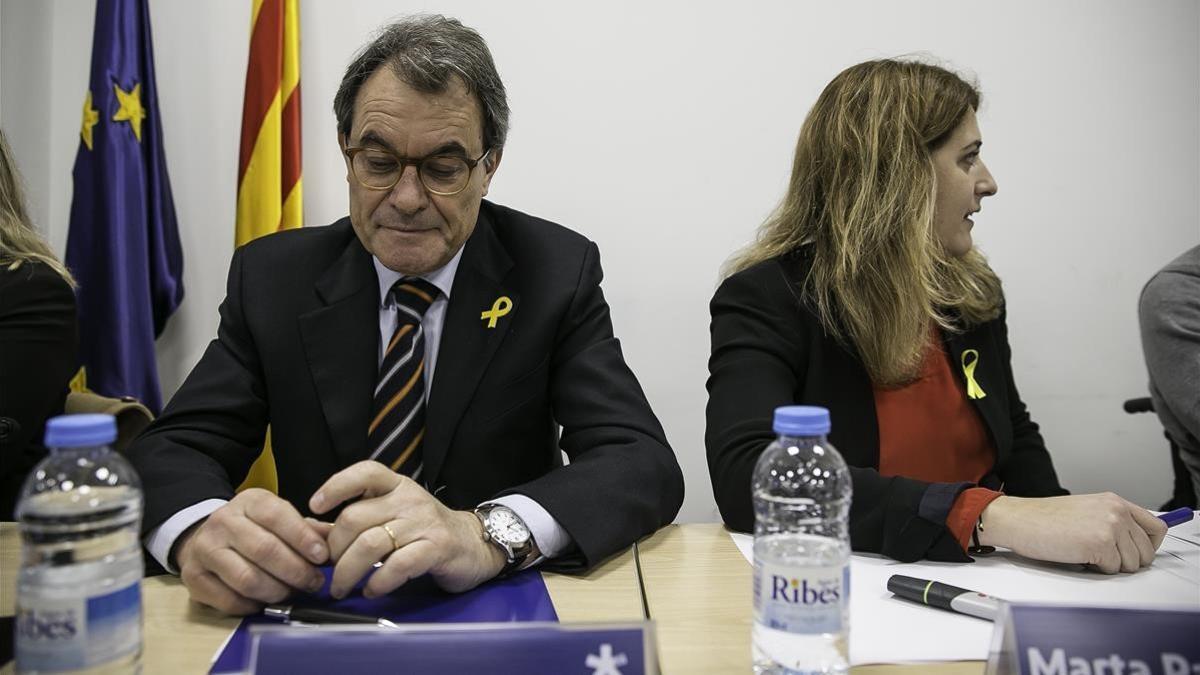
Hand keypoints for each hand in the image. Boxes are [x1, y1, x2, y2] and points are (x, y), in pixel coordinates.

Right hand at [175, 489, 329, 614]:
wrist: (206, 535)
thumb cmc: (254, 529)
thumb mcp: (280, 518)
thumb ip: (309, 529)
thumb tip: (337, 541)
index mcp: (249, 501)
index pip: (277, 516)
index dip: (303, 538)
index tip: (323, 557)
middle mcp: (223, 521)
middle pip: (264, 550)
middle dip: (295, 570)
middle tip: (314, 582)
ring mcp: (204, 549)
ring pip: (247, 578)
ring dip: (277, 591)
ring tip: (292, 593)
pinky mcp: (193, 577)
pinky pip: (229, 600)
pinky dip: (253, 606)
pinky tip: (265, 602)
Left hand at [310, 461, 505, 598]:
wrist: (474, 544)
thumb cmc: (425, 531)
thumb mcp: (390, 517)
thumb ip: (352, 523)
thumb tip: (309, 531)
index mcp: (396, 486)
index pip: (364, 472)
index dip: (336, 486)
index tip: (315, 506)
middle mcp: (409, 499)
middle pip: (355, 518)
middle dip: (334, 549)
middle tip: (329, 569)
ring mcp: (424, 522)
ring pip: (370, 543)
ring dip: (348, 571)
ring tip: (342, 587)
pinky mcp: (436, 548)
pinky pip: (397, 565)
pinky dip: (377, 582)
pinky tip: (372, 590)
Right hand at [978, 492, 1167, 572]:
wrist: (1018, 520)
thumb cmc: (1042, 519)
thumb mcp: (1086, 510)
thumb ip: (1112, 520)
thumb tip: (1133, 543)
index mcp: (1114, 502)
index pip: (1156, 527)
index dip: (1149, 545)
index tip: (1138, 552)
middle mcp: (1116, 512)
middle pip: (1147, 551)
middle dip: (1129, 560)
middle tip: (1106, 558)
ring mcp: (1110, 527)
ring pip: (1132, 563)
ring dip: (1112, 565)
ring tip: (1088, 554)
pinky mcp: (1100, 544)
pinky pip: (1113, 569)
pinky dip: (1096, 569)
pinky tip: (1079, 556)